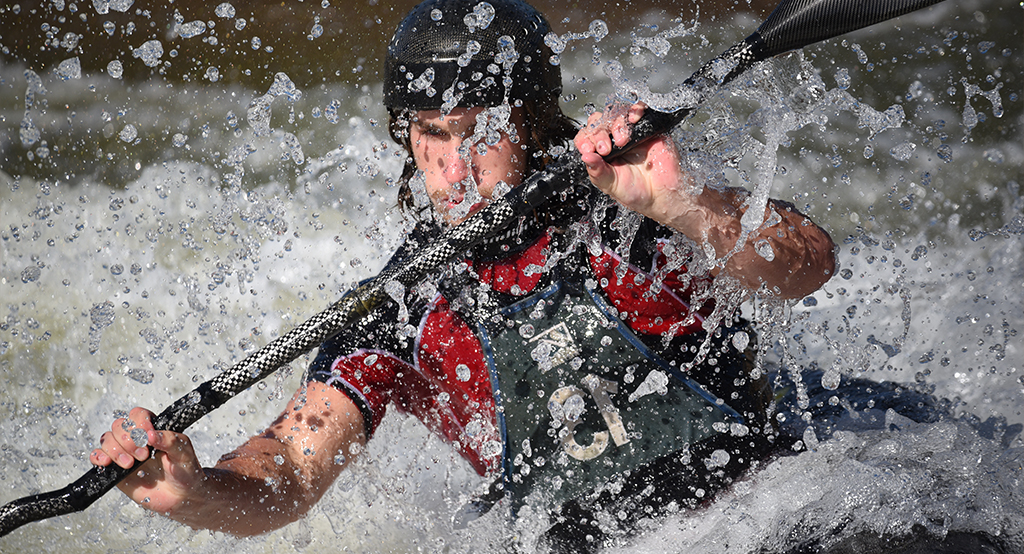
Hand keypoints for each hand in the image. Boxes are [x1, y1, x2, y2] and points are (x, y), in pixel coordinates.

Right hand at [91, 407, 204, 513]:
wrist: (182, 497)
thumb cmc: (186, 472)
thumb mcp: (184, 454)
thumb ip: (170, 441)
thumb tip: (150, 434)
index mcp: (154, 430)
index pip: (138, 415)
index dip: (139, 423)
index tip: (147, 437)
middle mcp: (137, 439)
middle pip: (119, 426)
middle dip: (128, 440)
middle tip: (143, 456)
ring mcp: (125, 453)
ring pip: (107, 439)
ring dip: (115, 450)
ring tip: (129, 464)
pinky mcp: (115, 469)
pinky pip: (98, 457)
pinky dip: (98, 457)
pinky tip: (106, 463)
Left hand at [574, 102, 692, 223]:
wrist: (662, 194)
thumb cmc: (637, 191)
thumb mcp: (611, 185)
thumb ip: (597, 171)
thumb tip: (585, 157)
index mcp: (601, 153)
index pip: (586, 136)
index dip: (584, 139)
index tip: (588, 149)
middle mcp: (614, 141)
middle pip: (599, 121)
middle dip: (599, 133)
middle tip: (606, 149)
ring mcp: (630, 133)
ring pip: (616, 113)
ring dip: (617, 124)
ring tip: (623, 141)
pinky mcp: (647, 127)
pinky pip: (639, 109)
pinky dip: (635, 110)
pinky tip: (633, 120)